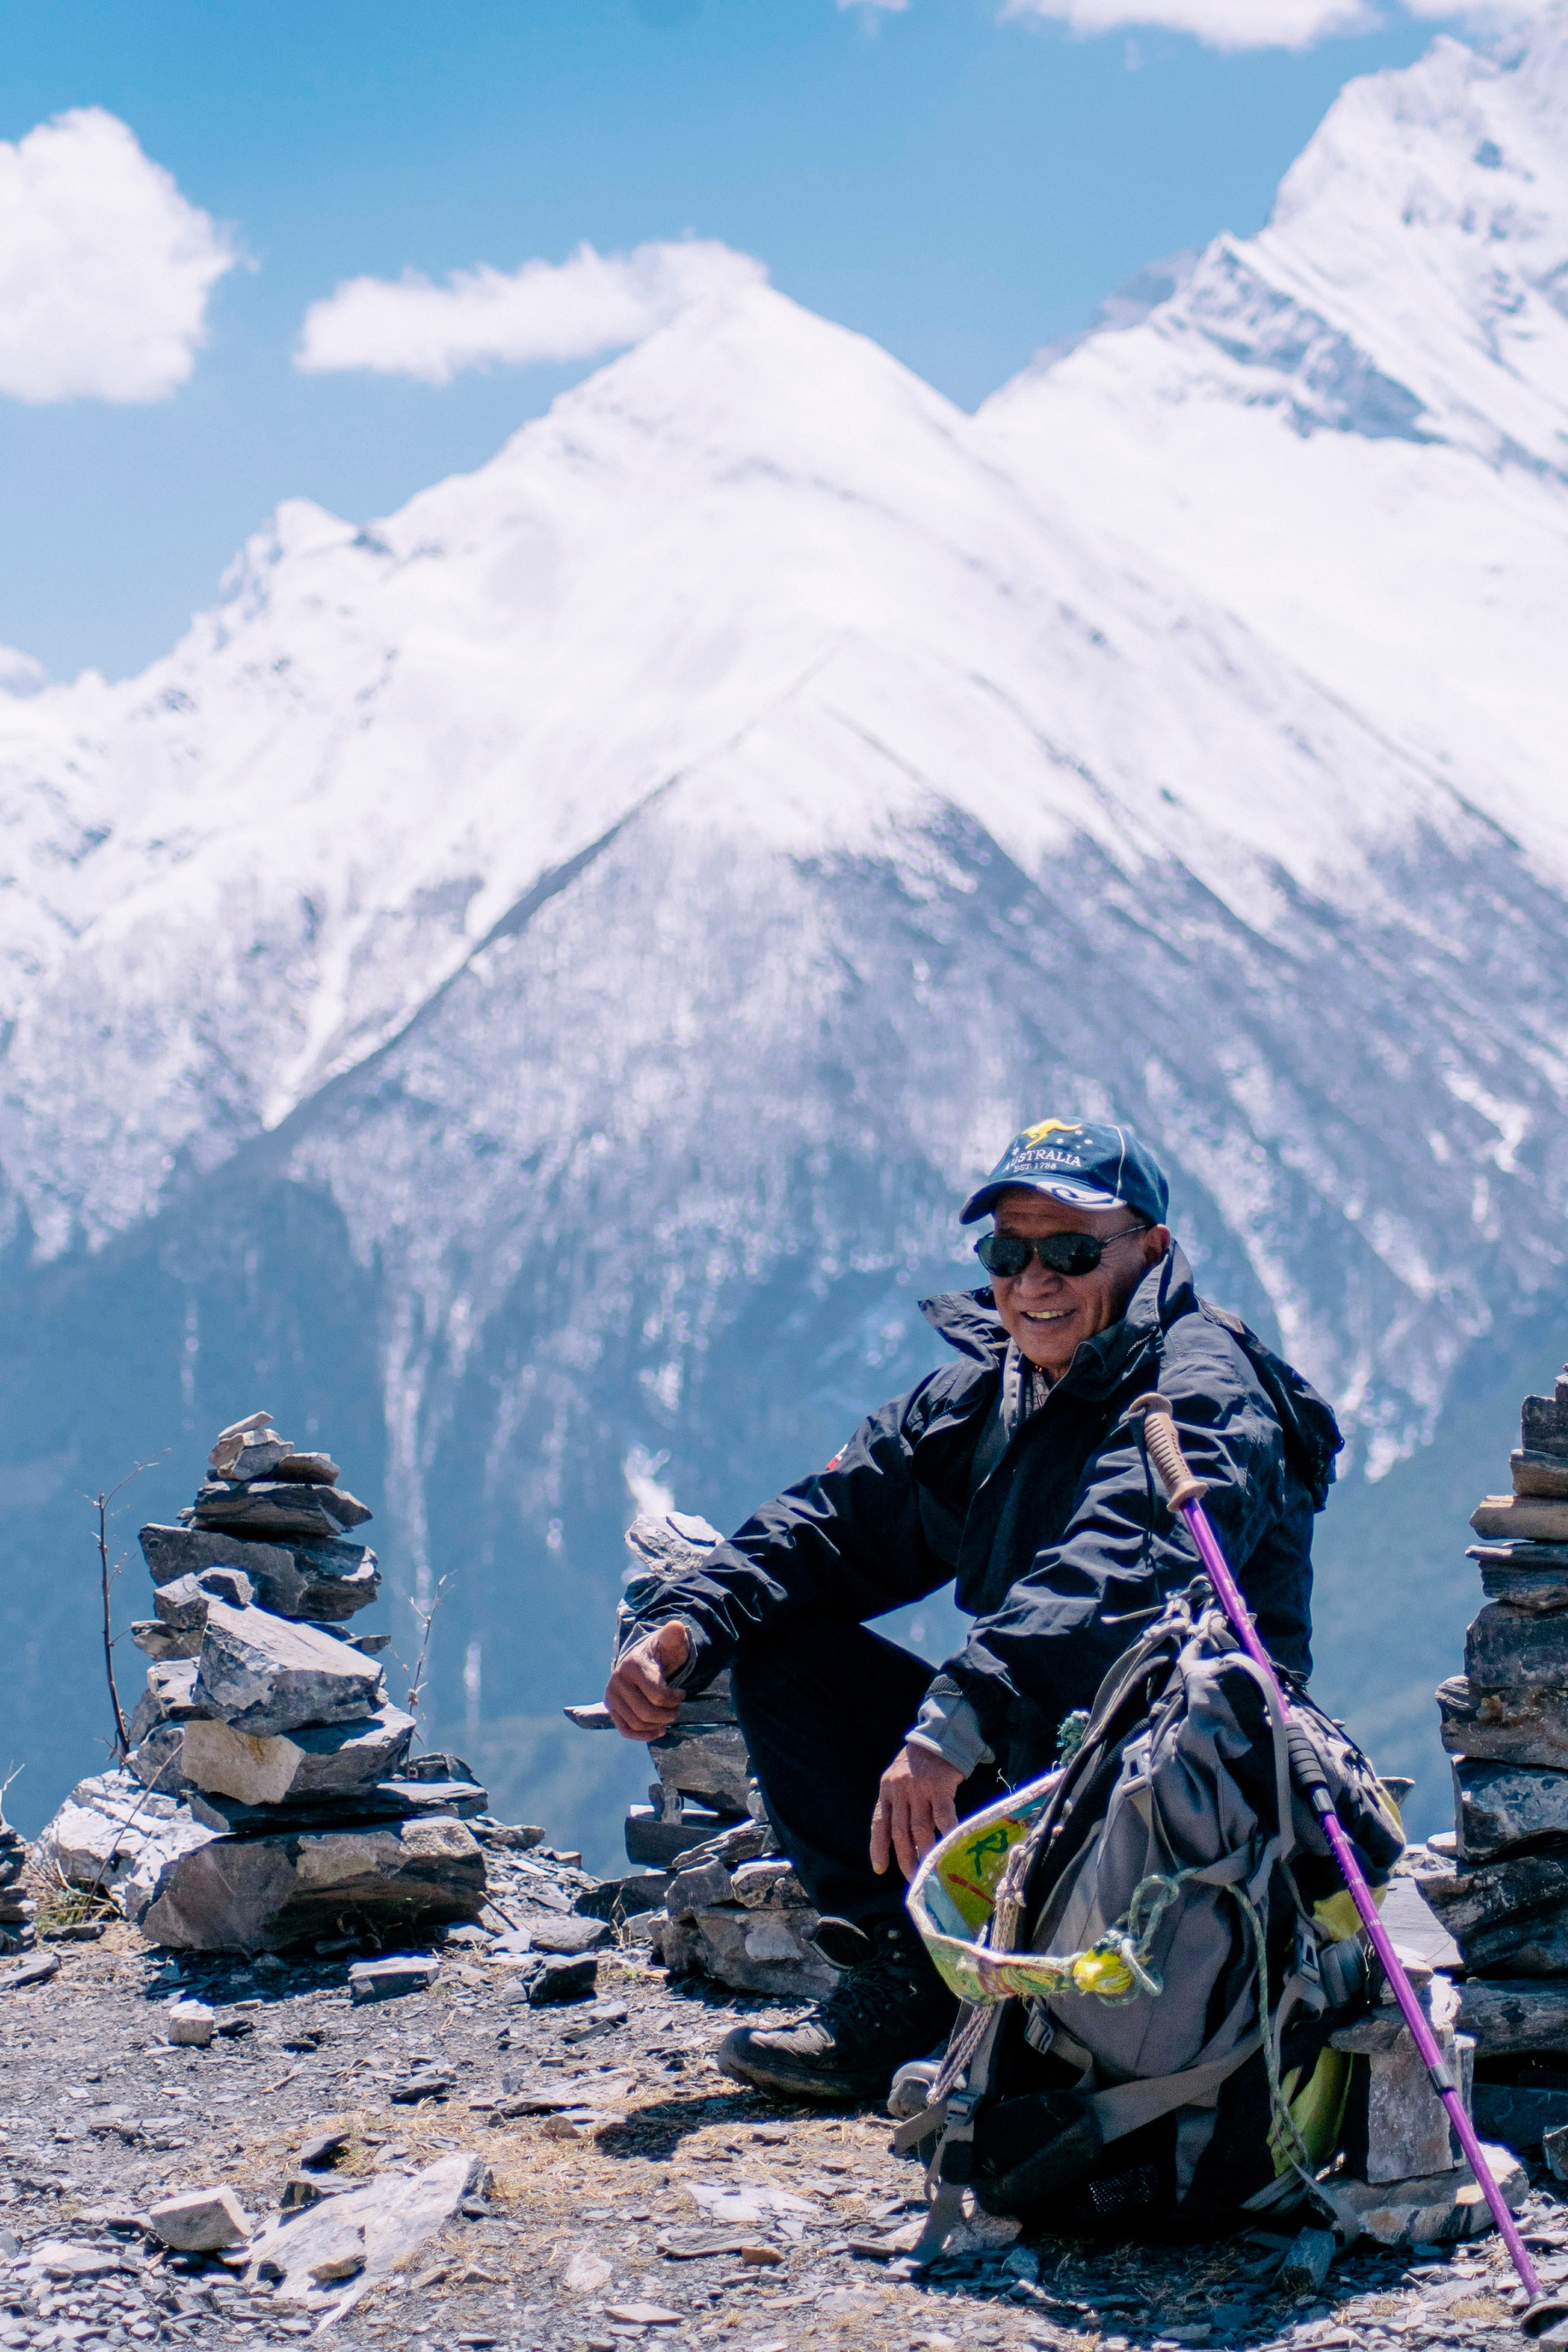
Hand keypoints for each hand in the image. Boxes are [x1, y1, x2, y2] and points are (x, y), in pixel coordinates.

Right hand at [605, 1620, 691, 1738]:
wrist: (643, 1659)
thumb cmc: (661, 1652)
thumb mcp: (669, 1642)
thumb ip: (674, 1636)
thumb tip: (677, 1627)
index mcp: (632, 1665)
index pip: (657, 1695)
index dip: (674, 1699)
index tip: (682, 1692)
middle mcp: (618, 1681)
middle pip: (647, 1712)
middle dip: (668, 1713)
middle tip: (676, 1707)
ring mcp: (612, 1696)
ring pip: (637, 1723)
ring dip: (658, 1724)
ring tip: (668, 1715)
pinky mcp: (611, 1708)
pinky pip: (625, 1730)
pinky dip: (642, 1735)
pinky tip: (658, 1731)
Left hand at [870, 1742, 964, 1881]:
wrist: (937, 1736)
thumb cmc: (918, 1761)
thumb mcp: (897, 1778)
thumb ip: (898, 1803)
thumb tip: (905, 1839)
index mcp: (886, 1790)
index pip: (879, 1823)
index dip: (878, 1848)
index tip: (880, 1869)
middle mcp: (899, 1791)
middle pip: (899, 1831)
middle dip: (905, 1858)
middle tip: (913, 1878)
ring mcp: (919, 1789)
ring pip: (919, 1828)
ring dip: (924, 1852)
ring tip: (931, 1870)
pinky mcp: (939, 1787)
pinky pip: (943, 1816)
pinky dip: (946, 1833)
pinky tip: (951, 1847)